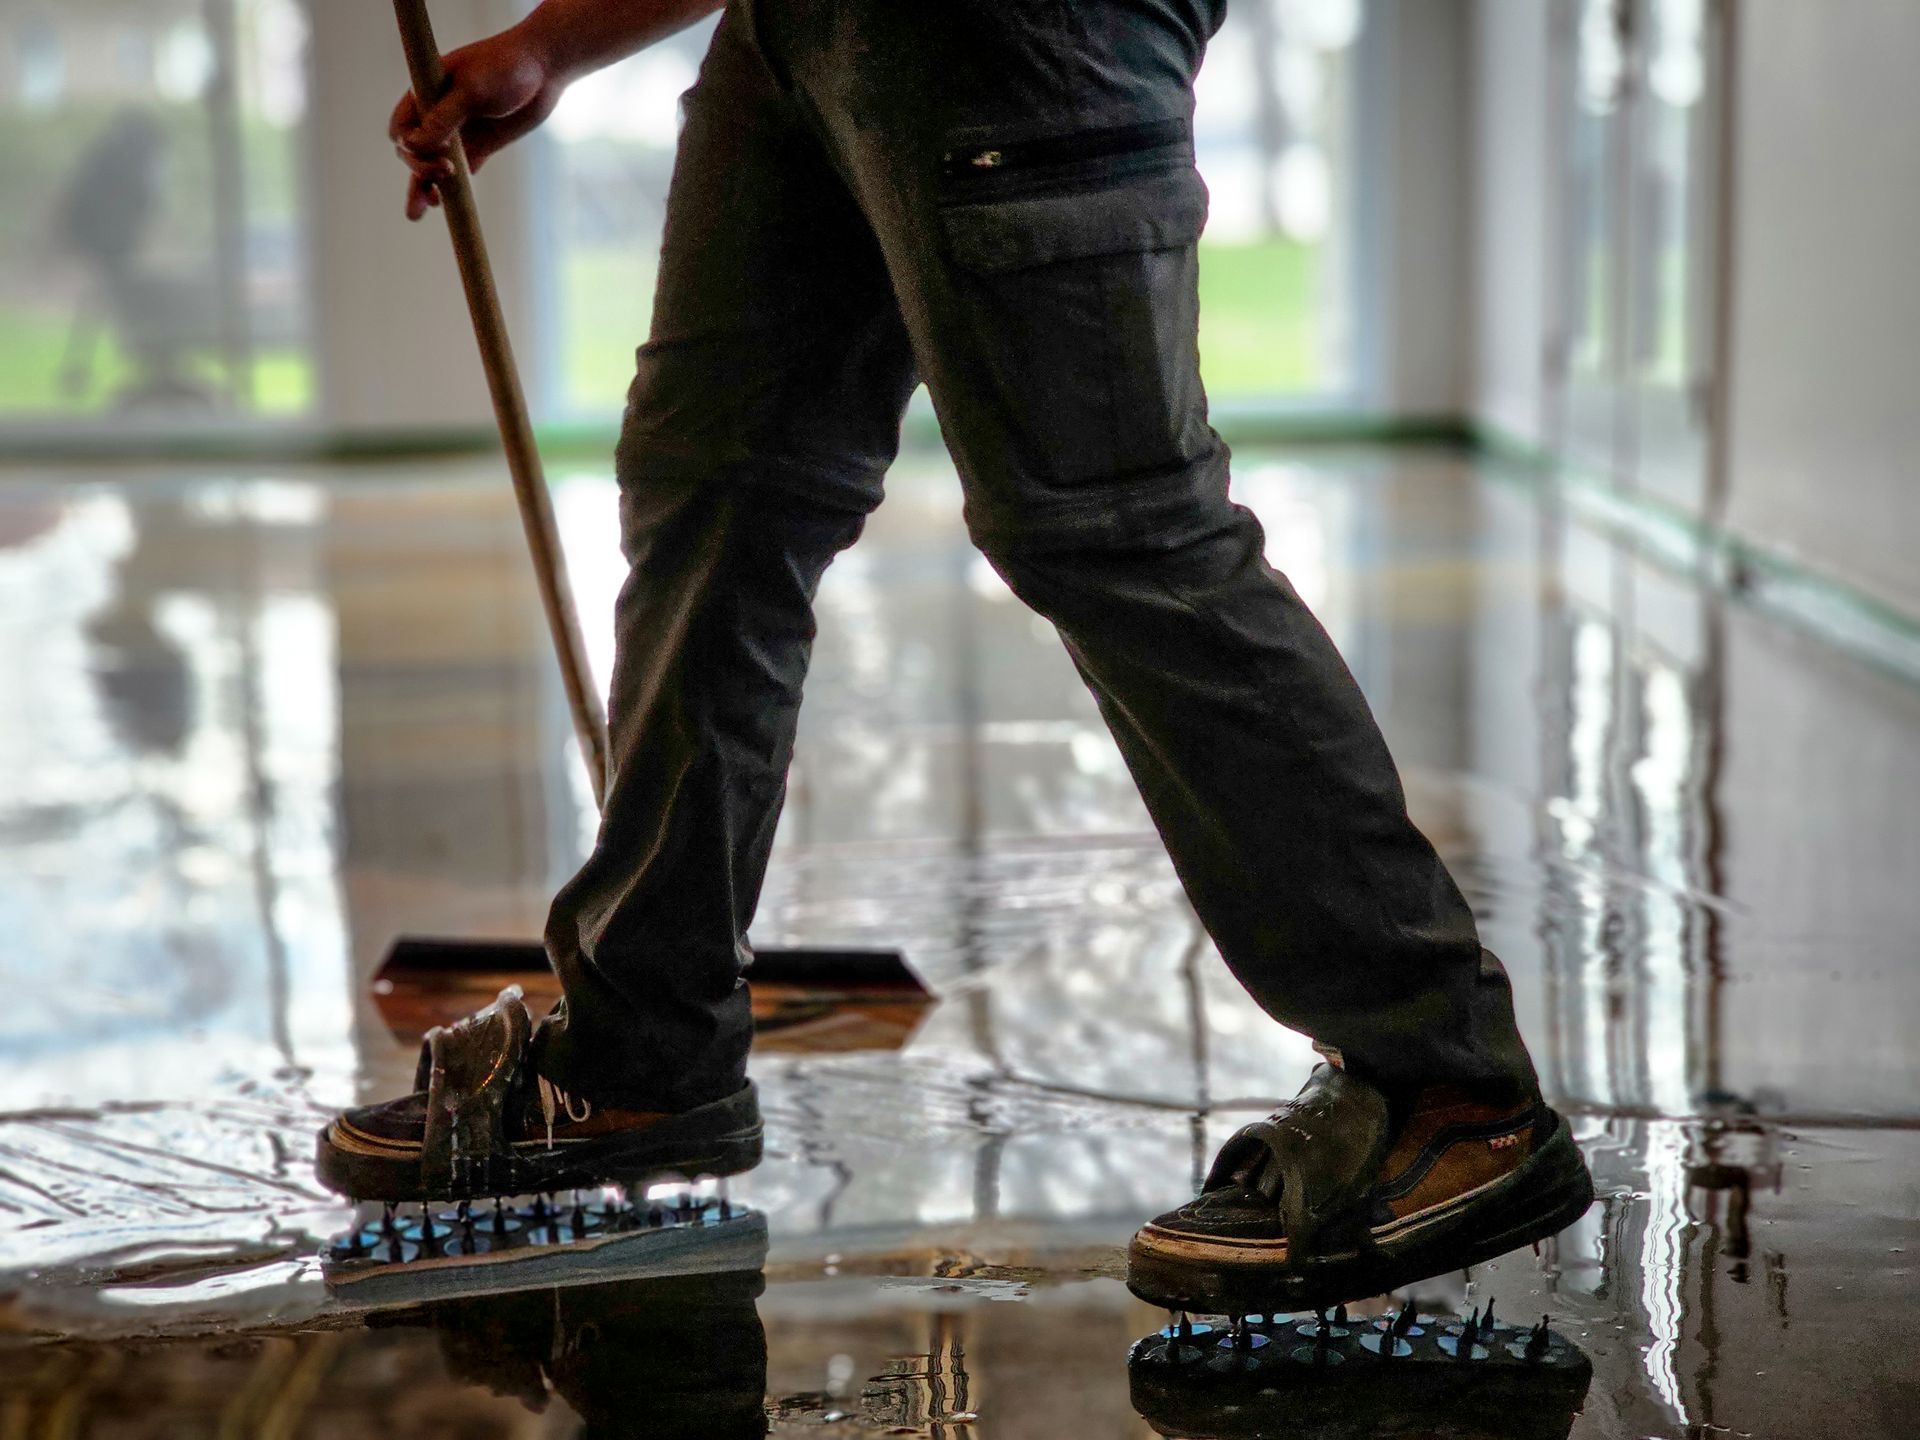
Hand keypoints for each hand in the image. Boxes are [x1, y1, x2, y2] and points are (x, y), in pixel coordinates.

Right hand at [389, 25, 564, 220]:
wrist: (544, 68)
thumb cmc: (506, 66)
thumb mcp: (472, 88)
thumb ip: (444, 117)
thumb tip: (414, 145)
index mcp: (426, 93)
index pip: (401, 126)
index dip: (408, 143)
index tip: (433, 148)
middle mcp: (437, 114)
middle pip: (414, 150)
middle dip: (420, 166)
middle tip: (443, 173)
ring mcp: (459, 133)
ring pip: (433, 165)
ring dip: (423, 187)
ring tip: (416, 213)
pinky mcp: (480, 147)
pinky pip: (461, 173)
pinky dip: (451, 189)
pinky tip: (443, 204)